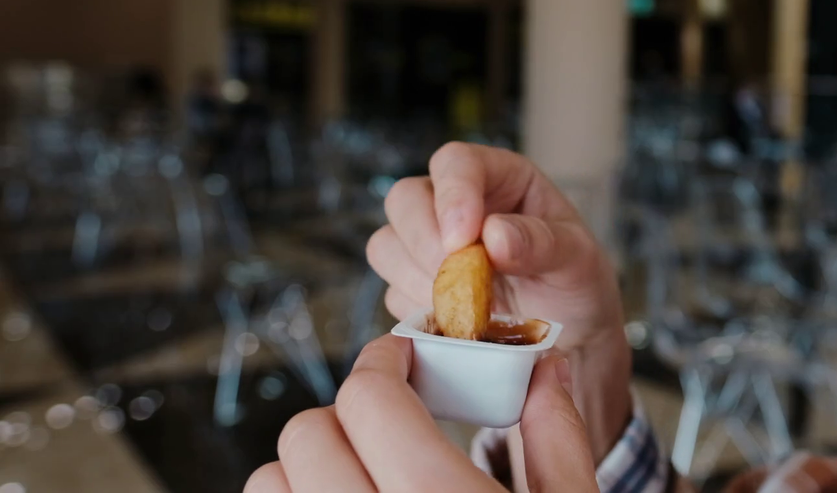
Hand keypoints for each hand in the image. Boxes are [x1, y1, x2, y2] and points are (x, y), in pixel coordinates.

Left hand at [244, 335, 597, 492]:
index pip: (370, 400)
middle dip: (349, 408)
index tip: (405, 359)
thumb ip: (560, 436)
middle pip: (309, 435)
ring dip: (312, 458)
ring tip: (367, 460)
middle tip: (391, 411)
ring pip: (273, 482)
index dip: (385, 361)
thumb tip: (543, 370)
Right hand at [367, 143, 632, 462]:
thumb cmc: (576, 286)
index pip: (455, 163)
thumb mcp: (578, 260)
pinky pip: (392, 293)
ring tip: (470, 307)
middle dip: (425, 242)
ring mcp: (429, 245)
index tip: (463, 240)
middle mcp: (457, 204)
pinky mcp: (415, 287)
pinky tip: (459, 324)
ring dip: (420, 280)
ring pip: (386, 246)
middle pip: (404, 199)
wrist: (568, 341)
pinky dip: (421, 311)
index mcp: (499, 178)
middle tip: (462, 280)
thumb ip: (542, 243)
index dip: (452, 196)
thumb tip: (493, 235)